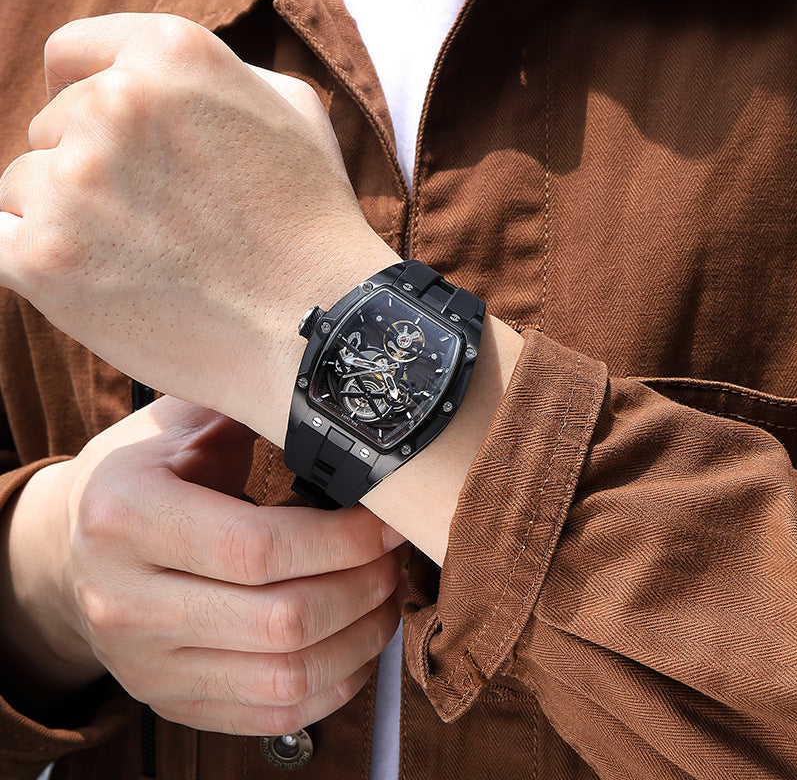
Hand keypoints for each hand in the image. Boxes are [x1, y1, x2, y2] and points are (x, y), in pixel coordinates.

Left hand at [0, 13, 396, 442]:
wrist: (316, 327)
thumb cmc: (313, 227)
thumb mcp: (292, 114)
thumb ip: (215, 75)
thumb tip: (154, 80)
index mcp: (170, 58)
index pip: (73, 58)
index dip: (84, 99)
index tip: (103, 142)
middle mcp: (114, 105)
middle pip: (51, 132)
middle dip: (90, 173)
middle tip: (155, 228)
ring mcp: (74, 183)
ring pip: (24, 190)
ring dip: (68, 223)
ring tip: (143, 266)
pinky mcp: (44, 259)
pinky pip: (0, 244)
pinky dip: (35, 264)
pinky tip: (91, 283)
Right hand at [3, 396, 405, 732]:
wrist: (71, 548)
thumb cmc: (140, 477)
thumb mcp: (177, 426)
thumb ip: (247, 413)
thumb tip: (340, 414)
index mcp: (126, 517)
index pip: (257, 548)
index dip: (341, 541)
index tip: (386, 524)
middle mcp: (124, 602)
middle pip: (282, 620)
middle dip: (363, 589)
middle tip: (394, 557)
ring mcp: (145, 664)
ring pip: (287, 676)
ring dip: (360, 639)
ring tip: (385, 595)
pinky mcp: (169, 701)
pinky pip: (274, 713)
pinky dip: (335, 684)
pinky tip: (357, 642)